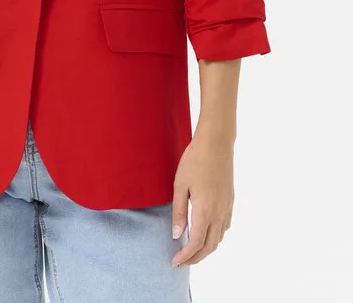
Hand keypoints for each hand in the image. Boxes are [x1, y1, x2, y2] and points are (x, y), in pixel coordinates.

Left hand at [170, 132, 233, 266]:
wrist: (216, 143)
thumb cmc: (194, 161)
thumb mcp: (180, 185)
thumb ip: (178, 212)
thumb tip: (176, 235)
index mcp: (205, 210)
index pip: (196, 243)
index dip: (185, 256)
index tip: (174, 261)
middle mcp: (219, 213)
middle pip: (209, 246)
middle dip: (195, 258)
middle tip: (181, 261)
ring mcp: (227, 207)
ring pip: (218, 238)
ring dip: (205, 249)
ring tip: (191, 250)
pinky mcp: (230, 200)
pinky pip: (225, 227)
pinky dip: (215, 237)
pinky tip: (206, 233)